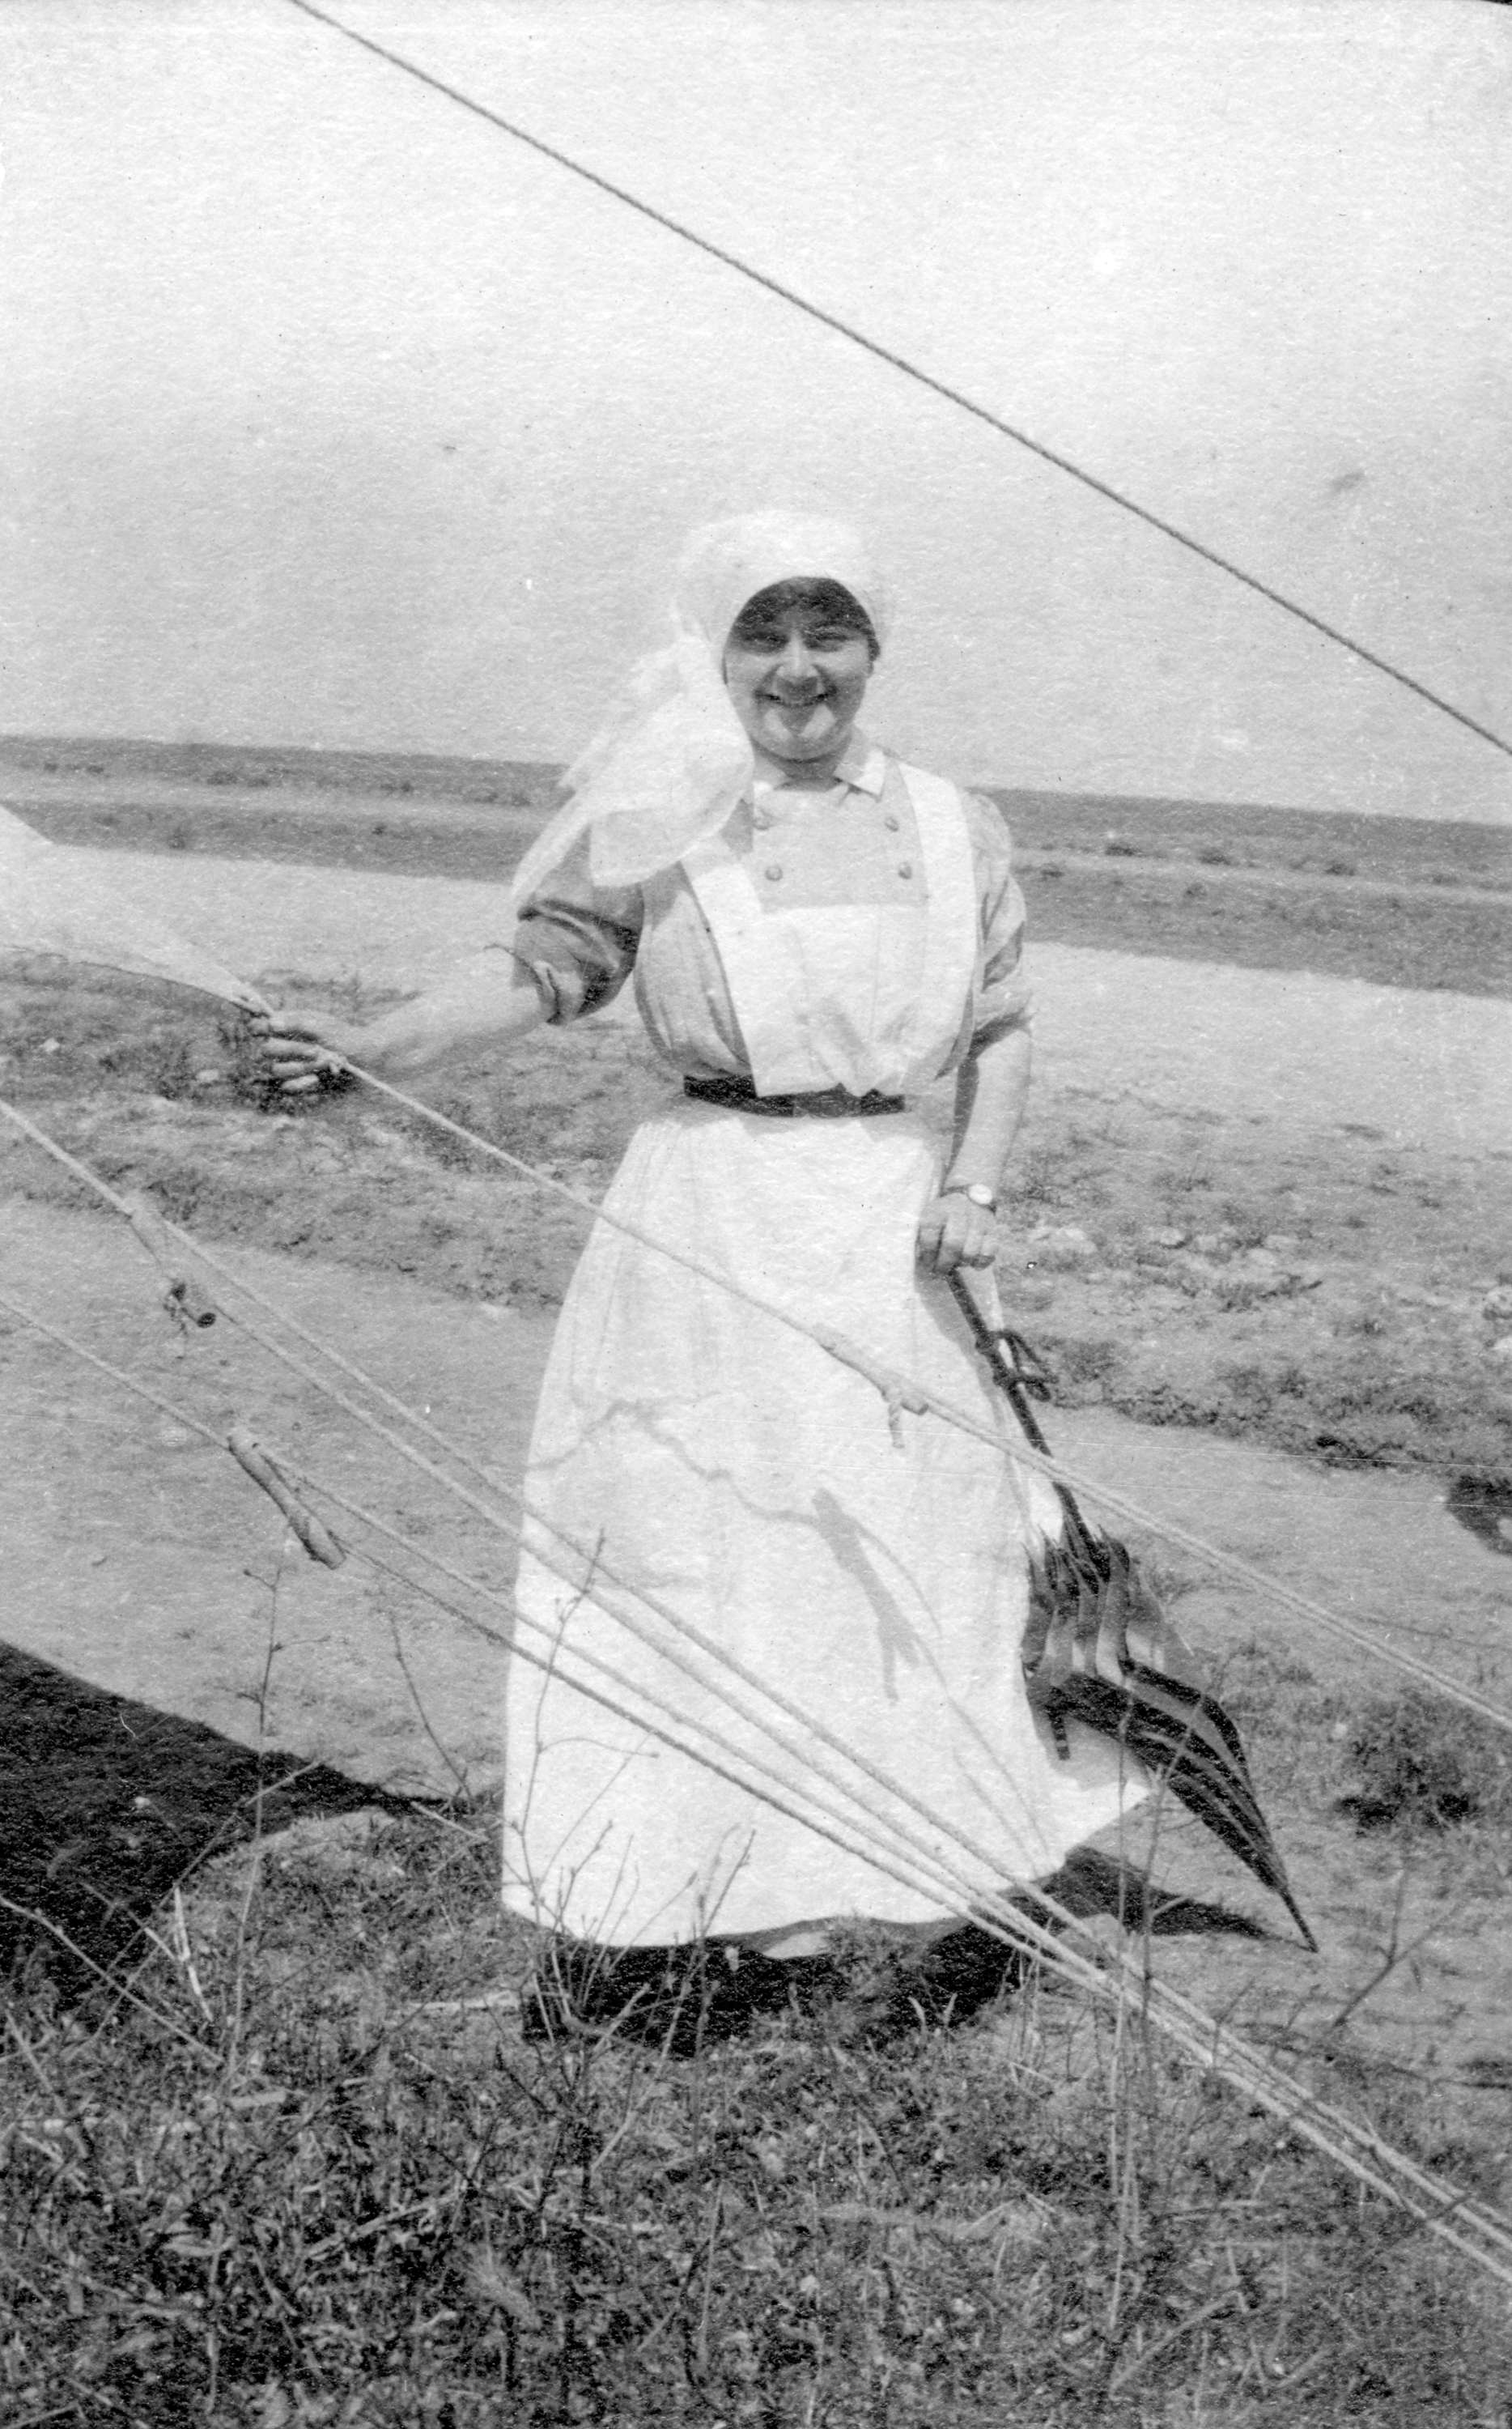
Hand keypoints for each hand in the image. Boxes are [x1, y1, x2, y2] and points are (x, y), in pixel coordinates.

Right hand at [249, 1007, 363, 1097]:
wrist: (366, 1062)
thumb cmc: (345, 1038)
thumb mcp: (323, 1026)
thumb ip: (296, 1023)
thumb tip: (271, 1023)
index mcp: (285, 1027)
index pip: (257, 1026)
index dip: (257, 1027)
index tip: (266, 1028)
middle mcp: (283, 1047)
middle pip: (266, 1050)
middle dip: (290, 1050)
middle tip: (315, 1049)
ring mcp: (289, 1067)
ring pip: (276, 1070)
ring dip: (302, 1066)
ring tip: (325, 1061)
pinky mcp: (298, 1085)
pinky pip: (287, 1088)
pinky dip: (303, 1083)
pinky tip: (318, 1079)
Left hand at [915, 1191, 998, 1275]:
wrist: (968, 1199)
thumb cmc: (941, 1220)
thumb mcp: (926, 1222)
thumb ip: (920, 1241)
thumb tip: (922, 1260)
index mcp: (937, 1210)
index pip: (930, 1236)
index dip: (927, 1256)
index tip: (926, 1265)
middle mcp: (958, 1211)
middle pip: (953, 1244)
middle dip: (944, 1264)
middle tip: (939, 1272)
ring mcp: (978, 1220)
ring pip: (971, 1252)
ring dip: (961, 1263)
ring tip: (955, 1263)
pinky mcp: (993, 1230)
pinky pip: (988, 1253)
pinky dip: (980, 1263)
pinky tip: (972, 1262)